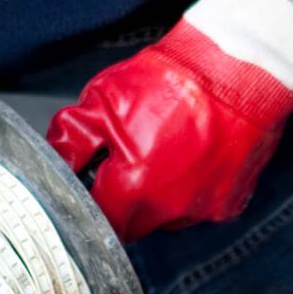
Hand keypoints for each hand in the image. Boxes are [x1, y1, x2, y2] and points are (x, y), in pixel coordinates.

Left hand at [48, 0, 292, 240]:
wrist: (238, 69)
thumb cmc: (173, 81)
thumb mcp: (104, 99)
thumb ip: (71, 138)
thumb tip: (54, 161)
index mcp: (133, 189)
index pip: (98, 223)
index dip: (91, 204)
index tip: (91, 186)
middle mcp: (169, 210)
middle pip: (134, 224)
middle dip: (125, 200)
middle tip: (128, 161)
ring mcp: (204, 209)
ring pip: (168, 217)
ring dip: (161, 196)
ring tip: (166, 152)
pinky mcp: (230, 203)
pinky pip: (200, 207)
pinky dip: (193, 189)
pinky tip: (193, 156)